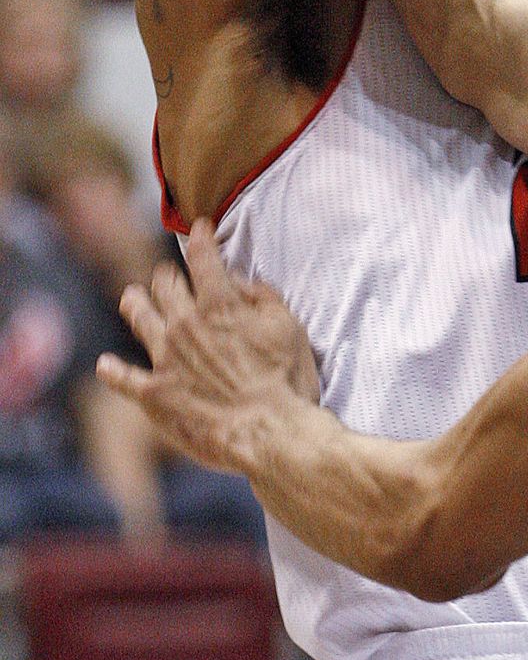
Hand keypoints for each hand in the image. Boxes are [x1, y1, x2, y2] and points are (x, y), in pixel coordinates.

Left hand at [97, 220, 320, 474]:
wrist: (267, 432)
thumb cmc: (286, 380)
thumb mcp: (288, 327)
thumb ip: (263, 296)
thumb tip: (239, 282)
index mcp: (219, 303)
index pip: (204, 257)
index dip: (201, 237)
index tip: (201, 227)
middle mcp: (185, 323)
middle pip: (165, 285)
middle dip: (168, 275)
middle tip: (169, 274)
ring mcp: (164, 358)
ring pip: (140, 317)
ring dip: (135, 303)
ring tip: (132, 297)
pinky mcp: (153, 393)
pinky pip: (123, 377)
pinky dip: (113, 370)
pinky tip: (106, 365)